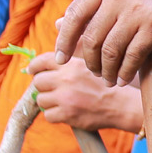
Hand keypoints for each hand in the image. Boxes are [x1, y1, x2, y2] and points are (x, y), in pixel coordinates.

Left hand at [29, 52, 143, 130]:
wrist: (119, 105)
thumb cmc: (105, 83)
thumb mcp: (90, 61)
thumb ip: (72, 52)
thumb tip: (53, 36)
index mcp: (71, 64)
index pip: (41, 61)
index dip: (34, 66)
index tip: (31, 70)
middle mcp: (66, 79)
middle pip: (38, 82)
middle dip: (43, 86)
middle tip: (52, 89)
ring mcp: (66, 98)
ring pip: (41, 100)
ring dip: (48, 102)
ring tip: (61, 102)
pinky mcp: (67, 115)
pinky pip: (48, 115)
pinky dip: (55, 115)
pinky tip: (66, 112)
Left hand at [54, 0, 151, 86]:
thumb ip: (97, 4)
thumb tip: (58, 24)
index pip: (75, 14)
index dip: (64, 39)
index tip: (60, 59)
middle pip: (92, 37)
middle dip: (90, 61)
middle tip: (94, 74)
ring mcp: (138, 8)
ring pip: (111, 50)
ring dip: (107, 71)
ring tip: (109, 80)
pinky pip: (132, 55)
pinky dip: (125, 71)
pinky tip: (123, 79)